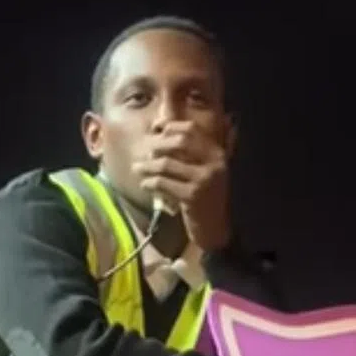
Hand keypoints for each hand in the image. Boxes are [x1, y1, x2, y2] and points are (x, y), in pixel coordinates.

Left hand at [133, 119, 237, 250]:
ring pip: (166, 164)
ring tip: (137, 169)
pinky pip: (162, 183)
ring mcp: (204, 180)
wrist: (215, 228)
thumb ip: (190, 151)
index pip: (192, 129)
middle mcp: (214, 164)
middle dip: (157, 145)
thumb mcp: (205, 171)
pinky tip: (145, 185)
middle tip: (146, 153)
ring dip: (147, 166)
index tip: (156, 131)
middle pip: (179, 142)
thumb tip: (161, 126)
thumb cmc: (205, 198)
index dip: (171, 126)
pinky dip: (149, 183)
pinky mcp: (192, 197)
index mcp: (217, 154)